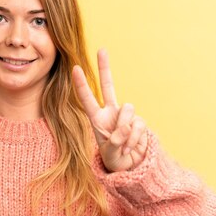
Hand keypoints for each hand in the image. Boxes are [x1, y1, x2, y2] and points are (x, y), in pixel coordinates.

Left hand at [72, 48, 147, 171]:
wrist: (130, 166)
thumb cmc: (114, 159)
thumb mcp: (109, 153)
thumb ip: (114, 140)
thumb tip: (125, 127)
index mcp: (96, 119)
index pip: (87, 98)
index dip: (82, 84)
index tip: (75, 68)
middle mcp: (110, 112)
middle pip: (108, 86)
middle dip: (105, 68)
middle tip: (102, 49)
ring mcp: (125, 116)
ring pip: (128, 109)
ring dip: (126, 128)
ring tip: (122, 144)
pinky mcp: (139, 122)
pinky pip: (138, 124)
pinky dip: (135, 138)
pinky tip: (130, 147)